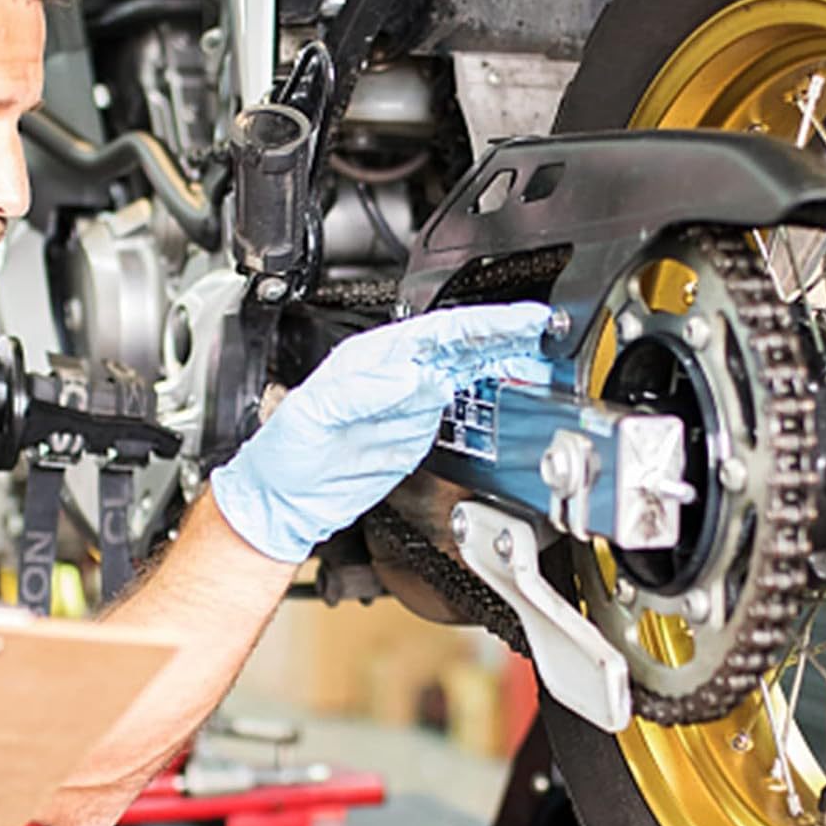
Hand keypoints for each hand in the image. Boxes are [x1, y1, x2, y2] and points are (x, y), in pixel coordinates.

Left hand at [210, 301, 551, 562]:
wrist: (286, 503)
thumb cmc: (283, 454)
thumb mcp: (314, 413)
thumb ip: (363, 390)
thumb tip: (413, 374)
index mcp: (370, 358)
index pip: (437, 331)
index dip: (481, 325)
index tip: (517, 323)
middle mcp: (393, 373)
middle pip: (458, 344)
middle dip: (502, 335)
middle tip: (542, 331)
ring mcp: (408, 402)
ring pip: (464, 369)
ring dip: (501, 359)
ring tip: (537, 352)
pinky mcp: (415, 431)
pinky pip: (459, 406)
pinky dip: (488, 394)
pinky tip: (508, 387)